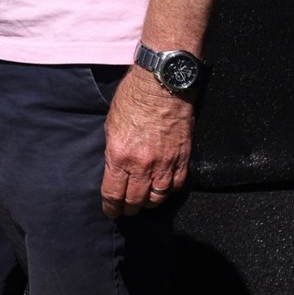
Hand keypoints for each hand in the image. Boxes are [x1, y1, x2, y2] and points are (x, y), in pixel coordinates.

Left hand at [100, 68, 194, 217]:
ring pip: (157, 197)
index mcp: (119, 156)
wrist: (162, 83)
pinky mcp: (183, 157)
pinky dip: (169, 191)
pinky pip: (177, 185)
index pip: (113, 194)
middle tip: (126, 210)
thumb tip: (114, 169)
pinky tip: (163, 189)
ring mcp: (165, 163)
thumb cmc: (133, 97)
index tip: (110, 211)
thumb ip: (113, 151)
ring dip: (149, 203)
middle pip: (135, 200)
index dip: (111, 208)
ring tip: (144, 202)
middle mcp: (142, 165)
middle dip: (128, 209)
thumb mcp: (111, 124)